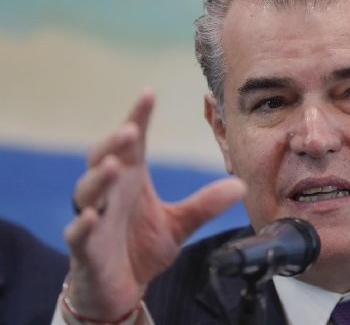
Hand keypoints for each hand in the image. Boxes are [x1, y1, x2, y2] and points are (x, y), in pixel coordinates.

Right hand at [65, 89, 244, 319]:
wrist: (120, 287)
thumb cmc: (141, 247)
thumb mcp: (179, 223)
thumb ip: (205, 204)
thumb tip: (241, 185)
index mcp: (131, 180)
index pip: (133, 143)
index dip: (138, 116)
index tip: (149, 92)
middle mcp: (109, 193)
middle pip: (103, 158)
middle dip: (114, 143)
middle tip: (131, 131)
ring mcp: (94, 218)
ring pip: (87, 191)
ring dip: (99, 177)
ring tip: (115, 166)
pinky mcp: (85, 248)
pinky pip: (79, 233)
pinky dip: (83, 224)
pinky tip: (90, 216)